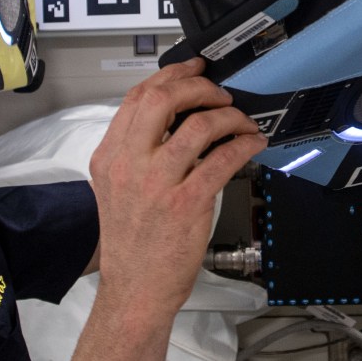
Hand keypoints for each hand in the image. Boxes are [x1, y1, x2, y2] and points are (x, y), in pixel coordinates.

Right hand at [88, 60, 261, 319]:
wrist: (135, 290)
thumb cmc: (132, 244)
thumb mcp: (117, 189)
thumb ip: (136, 153)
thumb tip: (176, 120)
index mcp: (109, 157)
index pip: (136, 98)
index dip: (169, 75)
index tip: (193, 69)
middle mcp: (128, 165)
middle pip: (161, 99)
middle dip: (198, 86)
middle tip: (219, 93)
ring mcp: (157, 183)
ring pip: (198, 125)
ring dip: (228, 115)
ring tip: (241, 121)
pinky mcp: (186, 203)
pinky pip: (222, 158)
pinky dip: (243, 144)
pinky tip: (252, 144)